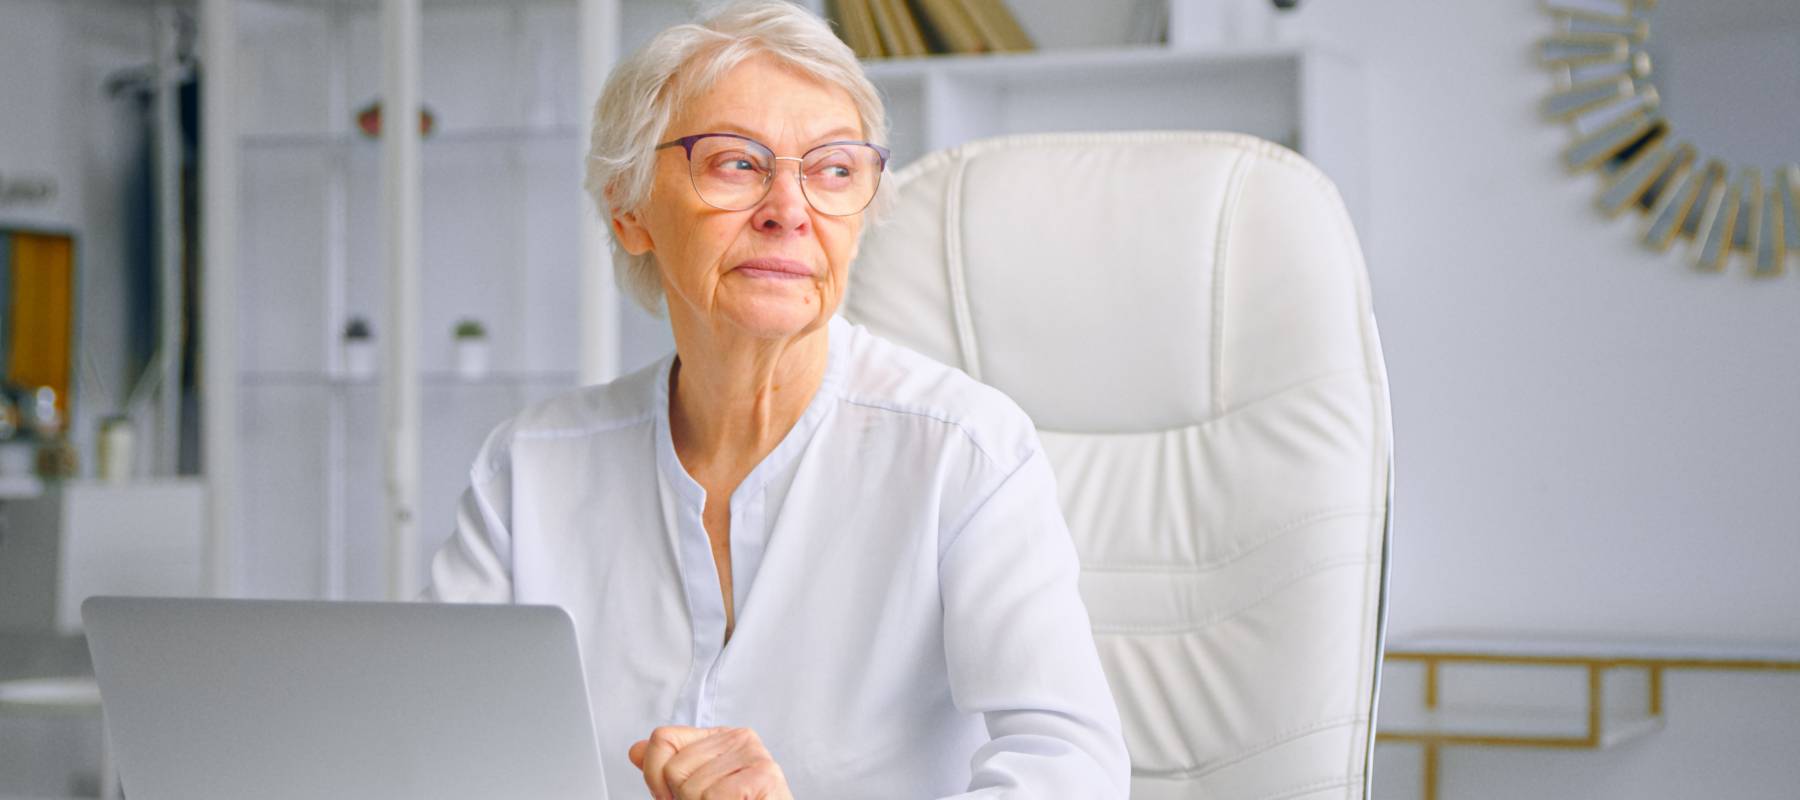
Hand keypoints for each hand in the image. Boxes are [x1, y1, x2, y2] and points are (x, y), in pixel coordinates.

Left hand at [628, 725, 793, 799]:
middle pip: (674, 767)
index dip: (656, 776)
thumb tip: (636, 750)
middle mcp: (739, 738)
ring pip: (692, 787)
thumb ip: (665, 771)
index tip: (674, 796)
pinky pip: (714, 795)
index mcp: (719, 737)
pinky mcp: (764, 774)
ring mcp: (754, 753)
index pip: (663, 738)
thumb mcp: (692, 790)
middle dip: (682, 798)